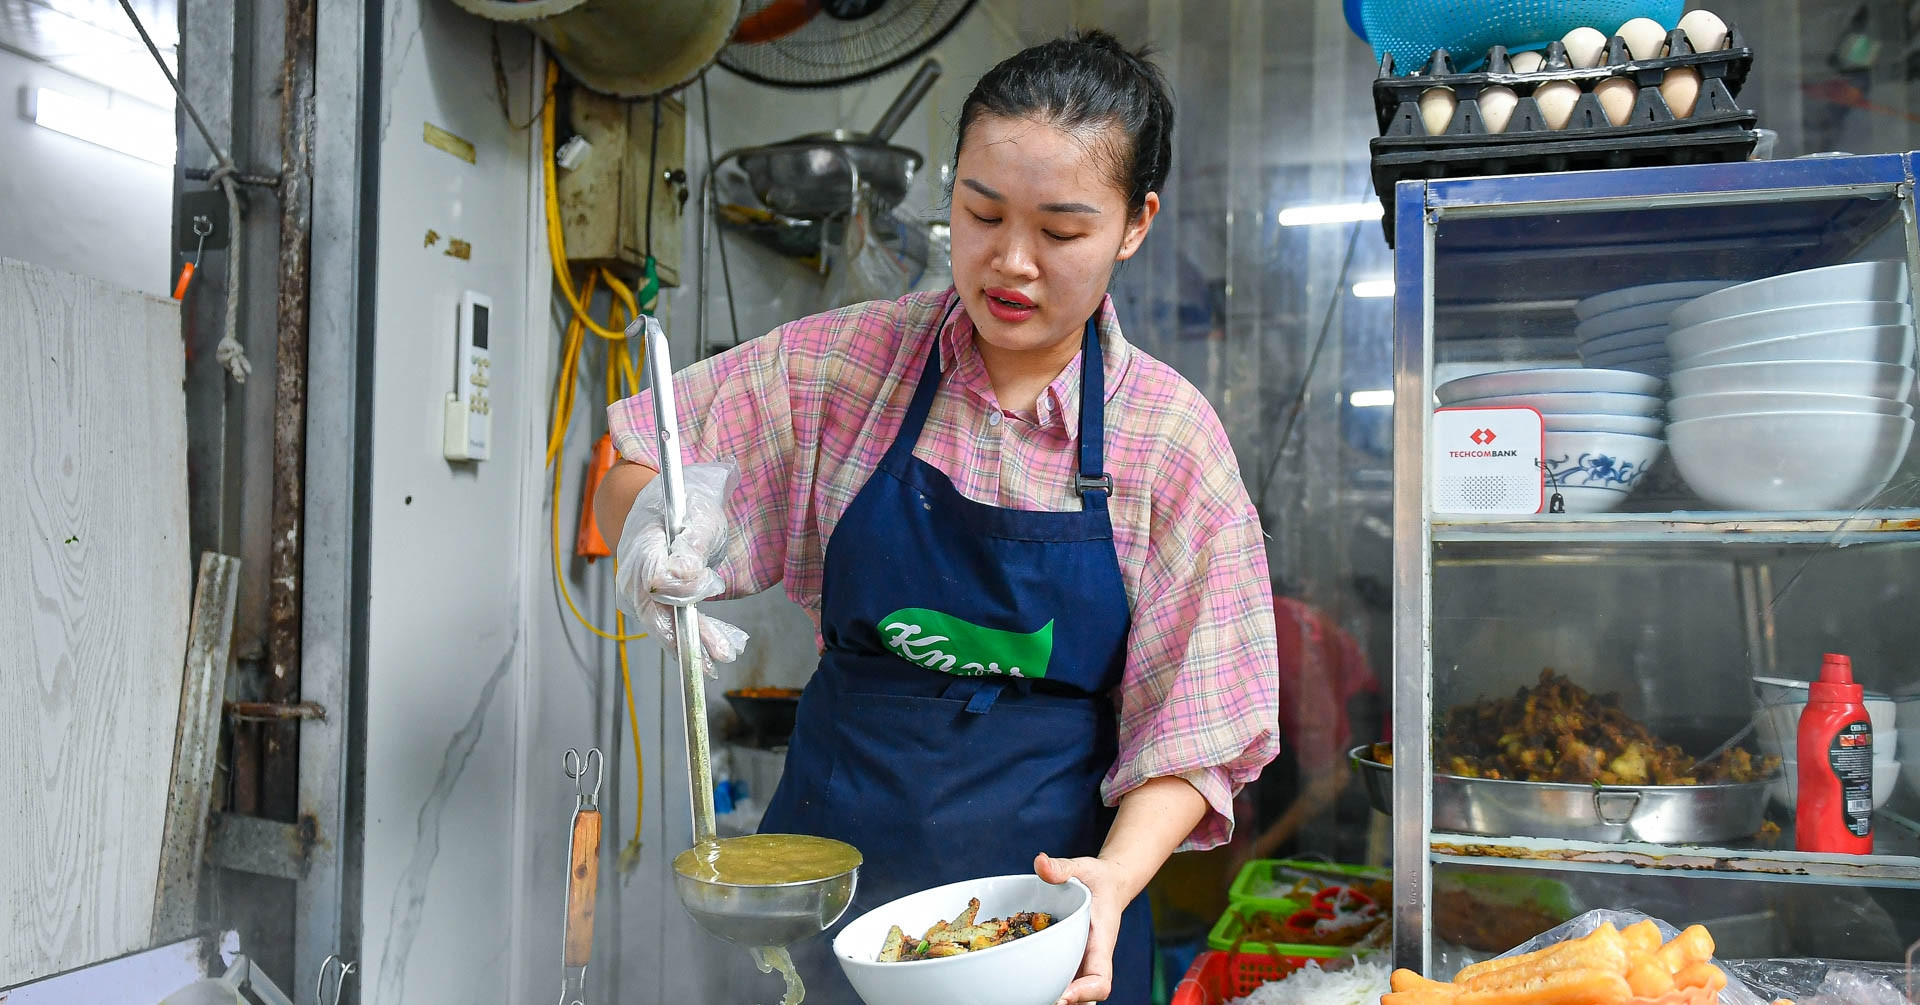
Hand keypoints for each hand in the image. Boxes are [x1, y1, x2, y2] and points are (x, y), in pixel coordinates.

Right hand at [613, 461, 748, 673]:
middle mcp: (632, 574)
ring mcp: (636, 592)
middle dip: (689, 635)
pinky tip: (712, 653)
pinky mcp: (647, 603)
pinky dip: (691, 636)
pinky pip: (668, 623)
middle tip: (721, 654)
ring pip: (663, 623)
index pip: (656, 578)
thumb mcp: (700, 517)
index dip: (682, 589)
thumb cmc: (688, 508)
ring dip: (694, 641)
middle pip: (656, 610)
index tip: (712, 584)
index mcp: (642, 545)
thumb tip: (684, 574)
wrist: (666, 507)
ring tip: (723, 656)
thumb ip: (692, 545)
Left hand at [1035, 852, 1131, 1004]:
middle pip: (1085, 998)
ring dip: (1052, 996)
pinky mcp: (1069, 960)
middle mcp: (1091, 960)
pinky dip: (1043, 984)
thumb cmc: (1098, 879)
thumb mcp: (1083, 867)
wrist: (1108, 885)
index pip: (1101, 980)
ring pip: (1073, 994)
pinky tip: (1016, 979)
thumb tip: (1040, 862)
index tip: (1063, 995)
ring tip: (1022, 994)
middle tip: (1033, 998)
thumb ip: (1062, 867)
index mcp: (1100, 943)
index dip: (1085, 993)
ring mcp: (1080, 964)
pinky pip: (1059, 980)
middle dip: (1063, 1002)